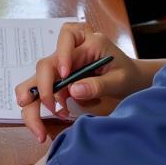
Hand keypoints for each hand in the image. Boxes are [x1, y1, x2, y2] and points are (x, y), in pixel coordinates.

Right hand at [14, 23, 144, 139]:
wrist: (130, 80)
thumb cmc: (127, 75)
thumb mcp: (119, 80)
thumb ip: (98, 84)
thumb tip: (73, 91)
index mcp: (87, 40)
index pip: (67, 38)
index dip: (63, 56)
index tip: (65, 76)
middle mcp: (69, 50)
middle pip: (46, 63)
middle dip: (41, 87)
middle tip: (49, 109)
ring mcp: (62, 65)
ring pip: (38, 78)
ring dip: (35, 100)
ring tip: (38, 126)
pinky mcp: (59, 78)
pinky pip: (44, 89)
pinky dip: (42, 106)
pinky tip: (53, 119)